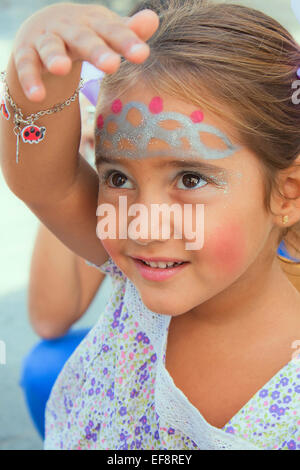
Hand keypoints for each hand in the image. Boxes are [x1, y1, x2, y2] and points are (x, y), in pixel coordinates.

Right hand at [12, 2, 158, 101]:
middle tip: (111, 65)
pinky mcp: (27, 53)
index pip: (112, 31)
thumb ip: (128, 31)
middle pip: (83, 38)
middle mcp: (70, 28)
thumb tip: (153, 19)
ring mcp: (47, 40)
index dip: (126, 41)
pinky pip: (26, 65)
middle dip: (96, 50)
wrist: (45, 27)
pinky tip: (36, 96)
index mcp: (94, 23)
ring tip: (61, 69)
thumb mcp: (106, 31)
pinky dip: (30, 79)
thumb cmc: (86, 33)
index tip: (142, 54)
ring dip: (55, 57)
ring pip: (50, 47)